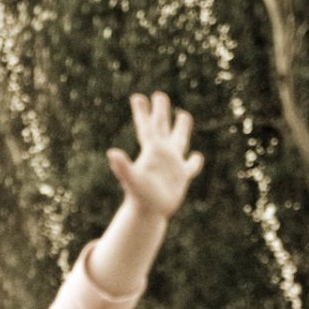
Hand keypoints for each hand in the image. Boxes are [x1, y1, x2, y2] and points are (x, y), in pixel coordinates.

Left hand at [109, 92, 203, 219]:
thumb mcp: (132, 179)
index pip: (147, 126)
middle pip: (162, 127)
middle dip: (161, 111)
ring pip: (179, 140)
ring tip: (183, 114)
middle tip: (159, 95)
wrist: (148, 213)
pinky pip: (191, 166)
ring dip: (181, 127)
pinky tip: (197, 156)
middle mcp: (162, 154)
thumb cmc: (139, 197)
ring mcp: (172, 164)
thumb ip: (122, 167)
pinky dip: (195, 161)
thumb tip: (111, 153)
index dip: (142, 112)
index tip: (137, 97)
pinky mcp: (181, 177)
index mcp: (151, 151)